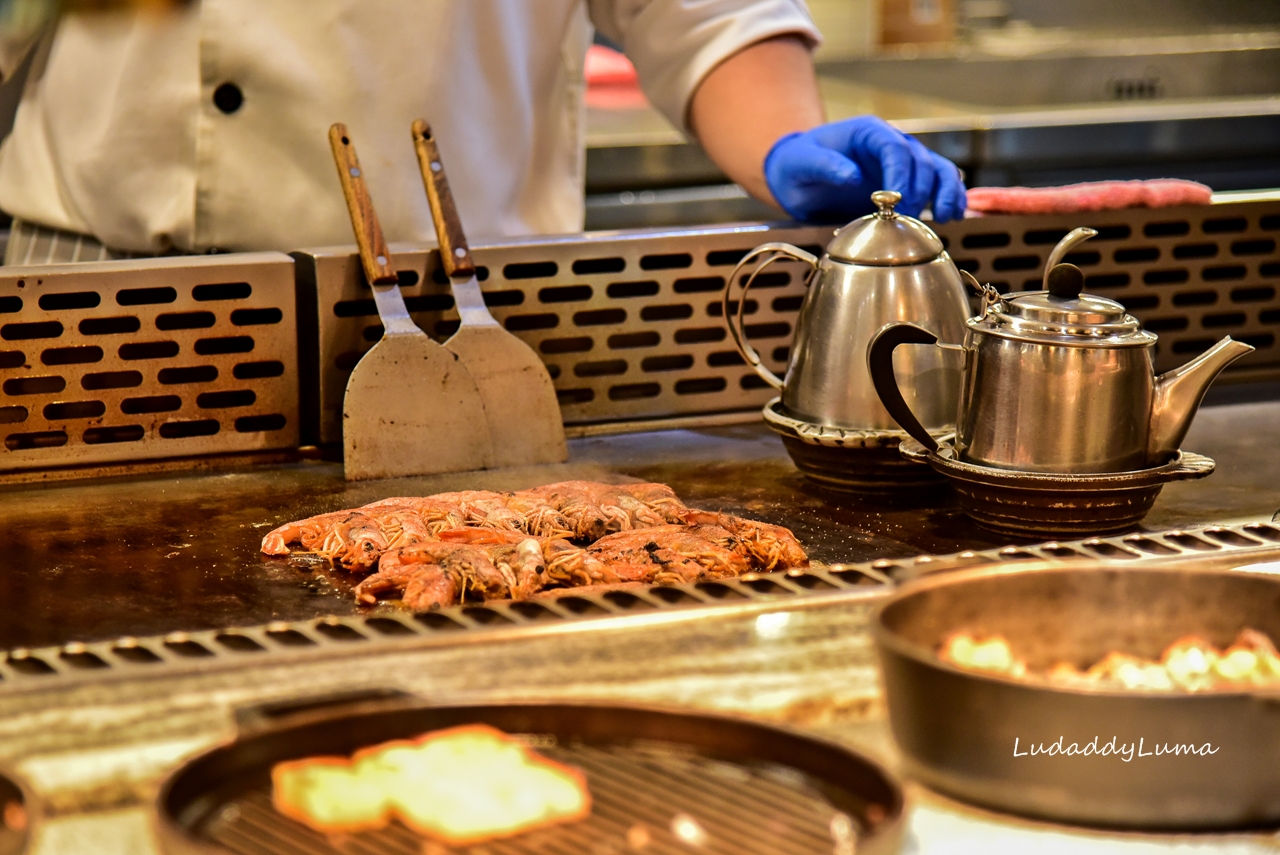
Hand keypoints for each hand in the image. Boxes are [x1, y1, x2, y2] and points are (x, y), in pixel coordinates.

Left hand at [763, 116, 966, 223]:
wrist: (798, 176)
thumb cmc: (798, 165)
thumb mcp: (801, 163)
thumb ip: (824, 165)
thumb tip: (852, 176)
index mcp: (868, 132)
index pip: (894, 148)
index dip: (900, 174)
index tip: (897, 200)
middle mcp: (891, 143)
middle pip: (920, 161)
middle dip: (919, 191)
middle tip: (907, 219)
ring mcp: (902, 163)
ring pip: (937, 170)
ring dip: (945, 192)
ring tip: (946, 217)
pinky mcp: (907, 182)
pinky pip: (937, 184)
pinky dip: (949, 197)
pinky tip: (951, 215)